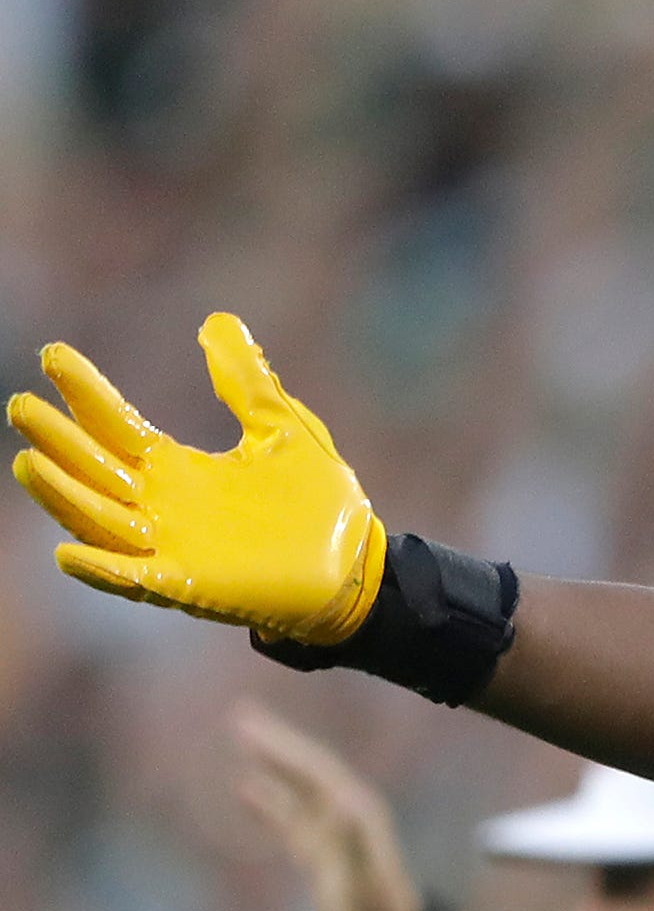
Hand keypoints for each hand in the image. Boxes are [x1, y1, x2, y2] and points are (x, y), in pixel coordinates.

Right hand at [9, 314, 385, 645]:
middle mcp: (165, 508)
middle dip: (58, 440)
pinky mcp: (192, 587)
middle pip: (94, 471)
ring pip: (101, 521)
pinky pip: (136, 580)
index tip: (54, 355)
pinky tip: (69, 552)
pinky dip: (103, 569)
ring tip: (28, 462)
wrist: (362, 570)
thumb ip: (247, 382)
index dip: (86, 393)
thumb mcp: (284, 430)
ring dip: (64, 495)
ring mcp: (173, 549)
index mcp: (181, 471)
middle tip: (22, 405)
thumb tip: (217, 323)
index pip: (117, 425)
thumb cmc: (322, 507)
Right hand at [233, 703, 427, 910]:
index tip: (250, 726)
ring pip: (297, 787)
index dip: (284, 747)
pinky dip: (269, 800)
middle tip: (240, 713)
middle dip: (276, 742)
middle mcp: (346, 814)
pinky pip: (290, 816)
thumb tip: (341, 803)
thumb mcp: (364, 882)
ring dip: (272, 762)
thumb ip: (354, 845)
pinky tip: (244, 787)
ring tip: (240, 735)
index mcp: (357, 813)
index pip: (315, 769)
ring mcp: (333, 831)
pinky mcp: (321, 850)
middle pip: (306, 769)